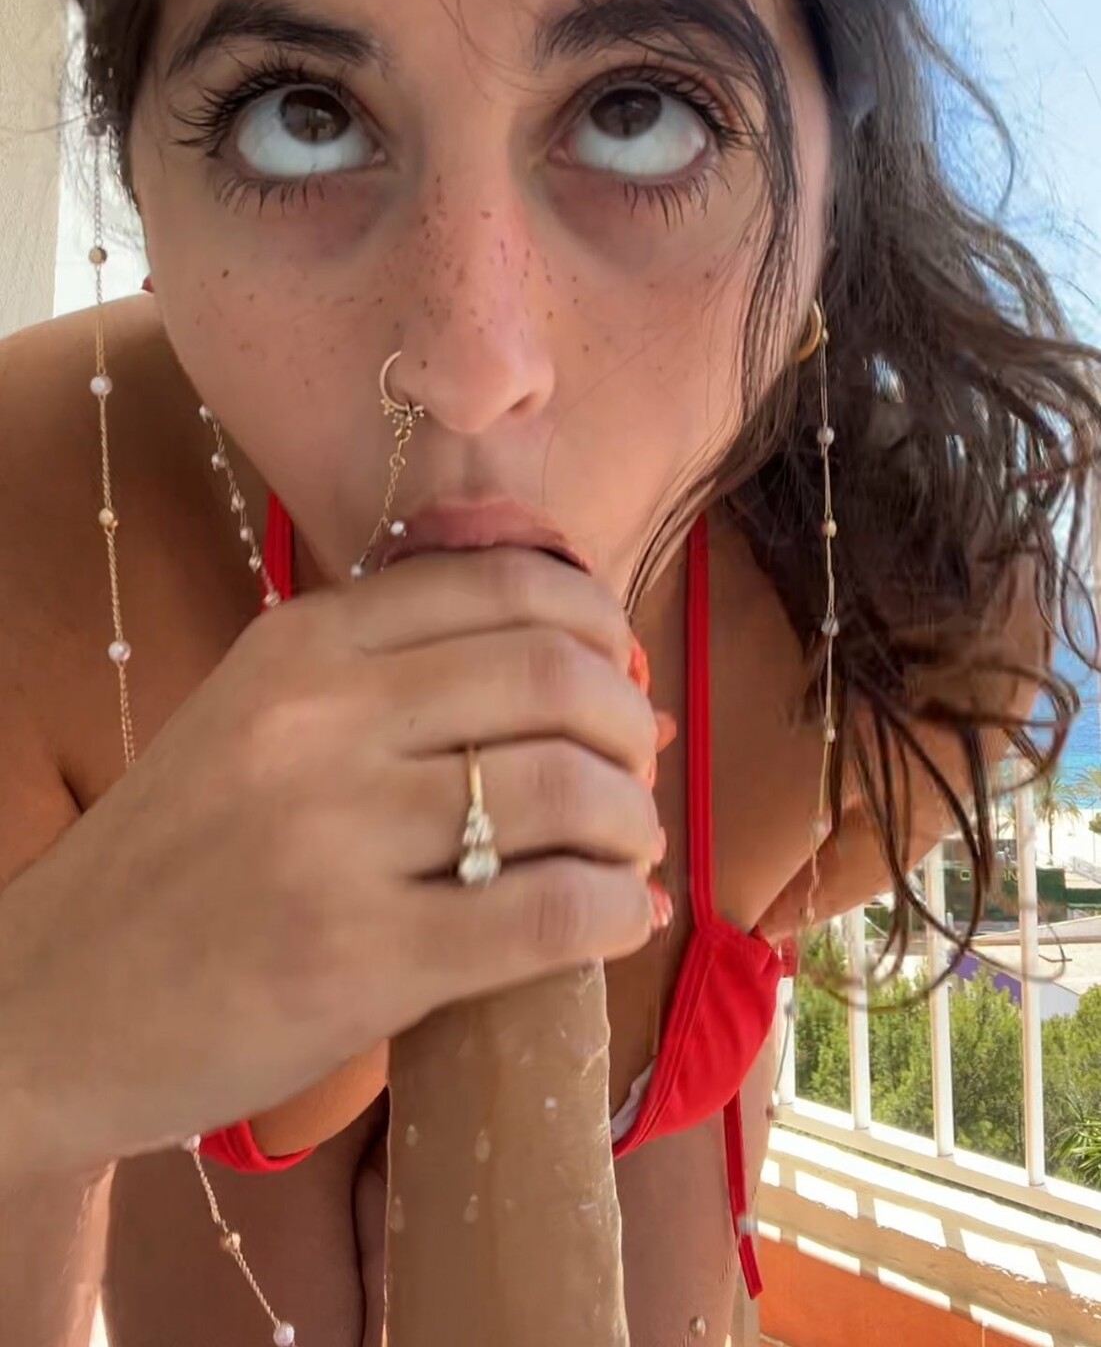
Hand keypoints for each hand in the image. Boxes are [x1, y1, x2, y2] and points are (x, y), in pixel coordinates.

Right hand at [0, 549, 662, 1177]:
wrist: (49, 1002)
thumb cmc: (176, 859)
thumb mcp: (255, 716)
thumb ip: (386, 673)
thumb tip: (585, 662)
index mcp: (301, 643)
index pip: (504, 583)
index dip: (595, 620)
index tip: (616, 667)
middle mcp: (321, 718)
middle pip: (554, 676)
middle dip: (629, 722)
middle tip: (635, 766)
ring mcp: (337, 838)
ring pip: (566, 790)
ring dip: (631, 821)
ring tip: (627, 850)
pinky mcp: (358, 960)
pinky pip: (546, 914)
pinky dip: (613, 910)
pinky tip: (617, 919)